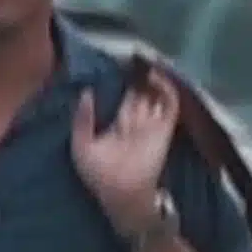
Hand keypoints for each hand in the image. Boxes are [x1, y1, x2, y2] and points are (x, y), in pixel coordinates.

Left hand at [71, 66, 179, 233]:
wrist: (121, 194)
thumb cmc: (100, 175)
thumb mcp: (81, 146)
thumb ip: (83, 119)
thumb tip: (86, 92)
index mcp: (119, 126)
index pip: (126, 99)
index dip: (125, 82)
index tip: (122, 64)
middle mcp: (138, 123)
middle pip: (144, 94)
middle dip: (142, 77)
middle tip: (138, 56)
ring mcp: (153, 125)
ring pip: (158, 95)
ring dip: (156, 78)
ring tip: (148, 60)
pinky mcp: (164, 129)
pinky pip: (170, 104)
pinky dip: (166, 88)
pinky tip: (156, 74)